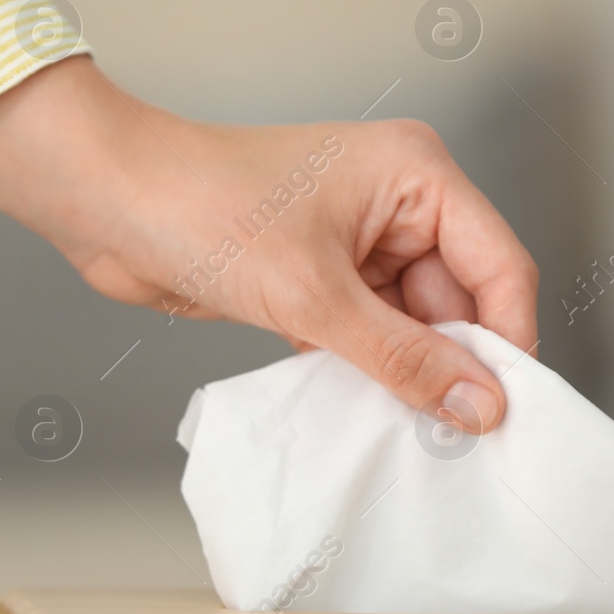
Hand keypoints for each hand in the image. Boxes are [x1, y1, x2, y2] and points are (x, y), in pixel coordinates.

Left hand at [0, 57, 538, 431]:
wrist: (107, 202)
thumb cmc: (200, 207)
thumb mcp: (314, 295)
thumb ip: (404, 357)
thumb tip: (481, 406)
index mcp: (416, 174)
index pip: (499, 265)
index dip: (507, 341)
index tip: (505, 414)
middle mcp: (398, 202)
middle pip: (460, 300)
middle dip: (452, 365)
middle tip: (449, 439)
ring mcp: (358, 240)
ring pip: (413, 324)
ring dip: (404, 374)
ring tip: (401, 429)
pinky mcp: (321, 275)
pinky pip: (370, 333)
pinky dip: (365, 370)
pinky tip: (358, 411)